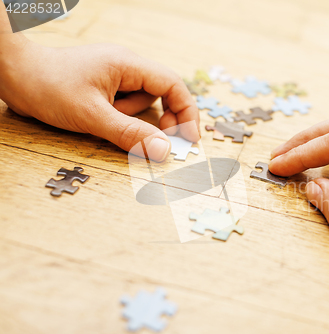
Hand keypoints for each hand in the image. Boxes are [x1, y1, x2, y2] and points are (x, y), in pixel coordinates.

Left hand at [0, 40, 199, 160]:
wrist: (13, 75)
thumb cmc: (47, 87)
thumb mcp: (92, 116)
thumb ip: (130, 134)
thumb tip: (164, 151)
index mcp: (128, 64)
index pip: (173, 85)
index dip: (186, 112)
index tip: (188, 139)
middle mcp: (126, 67)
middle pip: (161, 95)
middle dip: (160, 119)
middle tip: (156, 141)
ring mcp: (116, 77)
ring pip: (142, 104)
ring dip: (131, 120)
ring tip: (103, 120)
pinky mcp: (106, 88)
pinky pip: (125, 107)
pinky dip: (120, 118)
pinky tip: (99, 118)